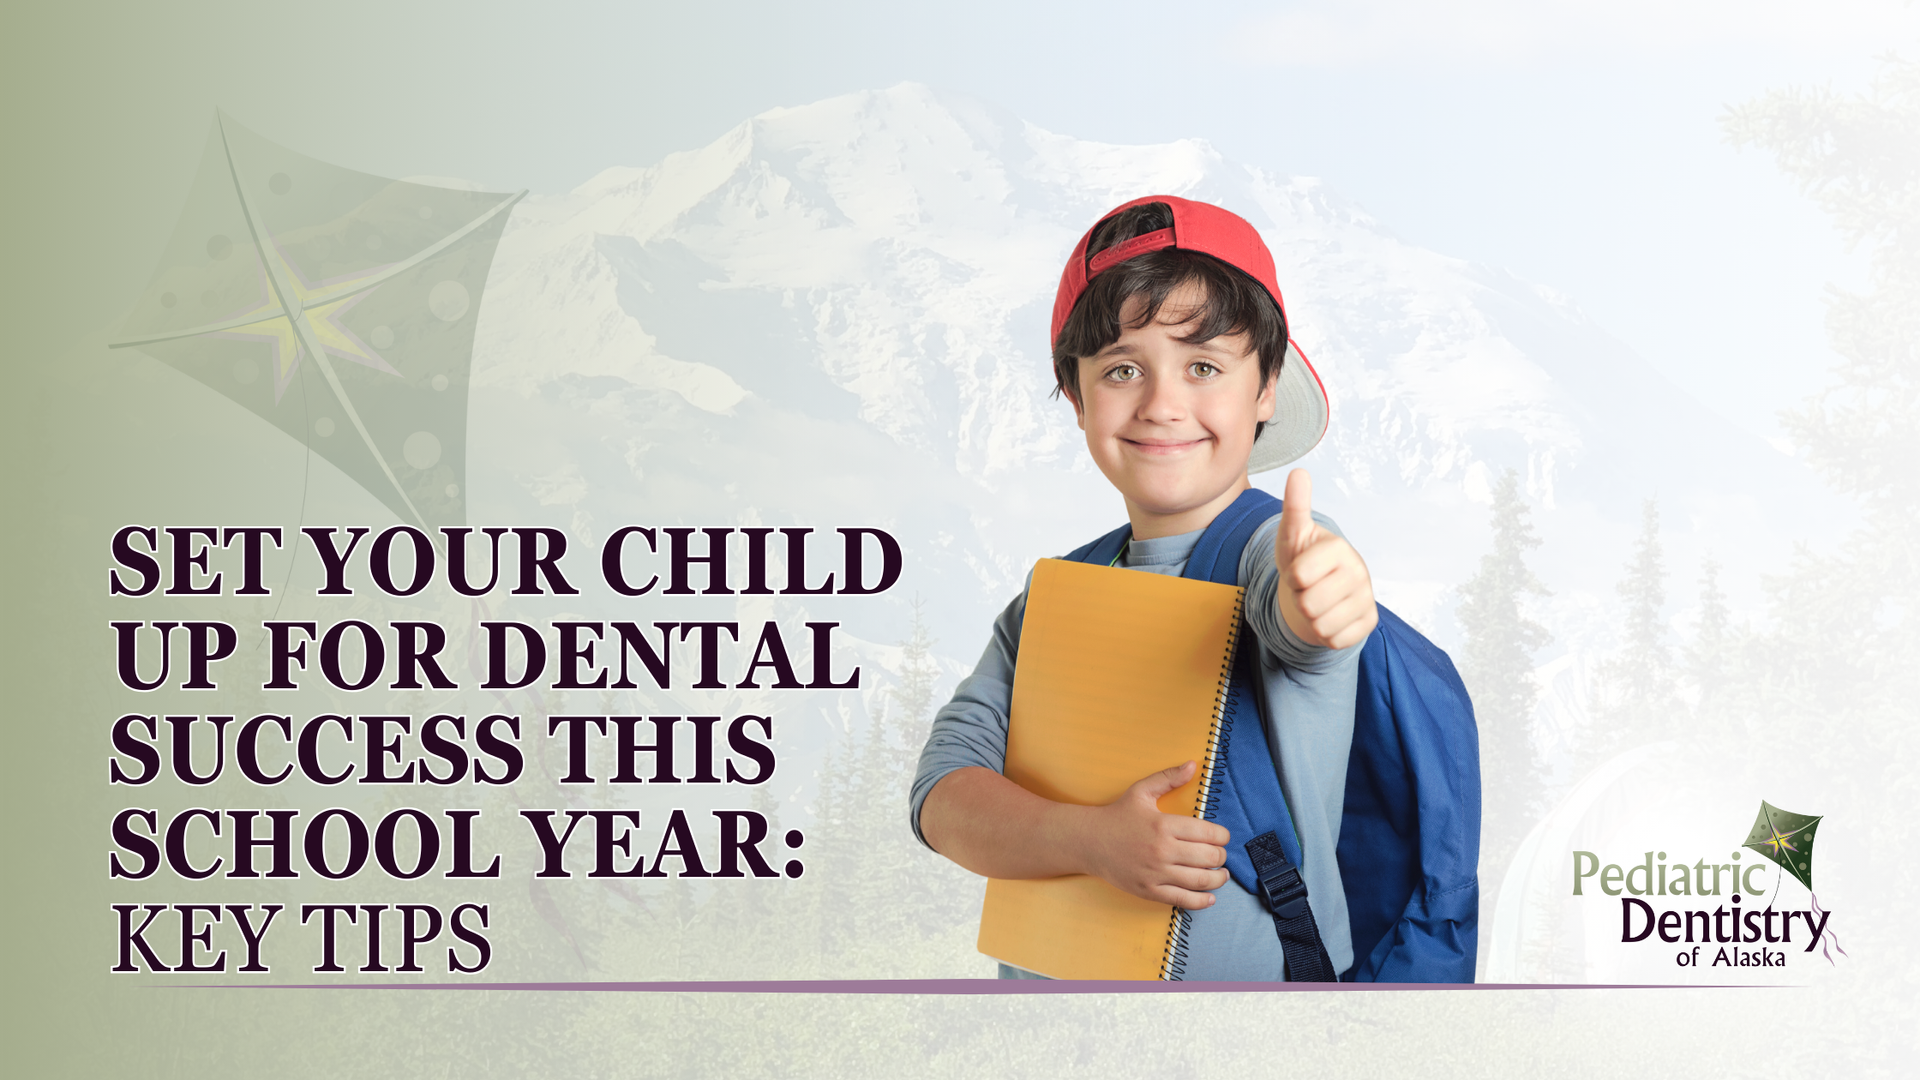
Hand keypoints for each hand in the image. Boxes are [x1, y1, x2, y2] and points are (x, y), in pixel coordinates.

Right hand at [1074, 761, 1230, 909]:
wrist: (1089, 842)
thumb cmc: (1118, 815)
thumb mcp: (1142, 791)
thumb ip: (1169, 778)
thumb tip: (1193, 764)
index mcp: (1164, 825)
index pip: (1209, 833)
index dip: (1223, 836)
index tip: (1222, 836)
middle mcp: (1162, 850)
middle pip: (1209, 857)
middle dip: (1221, 856)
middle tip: (1220, 854)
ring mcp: (1156, 873)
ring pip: (1201, 880)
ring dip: (1218, 878)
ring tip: (1221, 874)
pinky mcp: (1149, 891)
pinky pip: (1183, 900)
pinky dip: (1202, 901)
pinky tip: (1210, 897)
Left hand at [1275, 468, 1378, 649]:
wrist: (1319, 589)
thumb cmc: (1302, 559)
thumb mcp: (1293, 533)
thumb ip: (1295, 505)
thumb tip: (1299, 472)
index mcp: (1338, 548)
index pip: (1298, 577)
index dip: (1290, 578)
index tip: (1298, 570)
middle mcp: (1359, 572)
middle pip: (1308, 605)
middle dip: (1299, 600)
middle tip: (1308, 589)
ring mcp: (1366, 598)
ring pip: (1320, 625)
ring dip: (1311, 618)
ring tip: (1318, 601)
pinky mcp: (1369, 623)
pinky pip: (1334, 640)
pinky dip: (1326, 634)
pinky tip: (1331, 617)